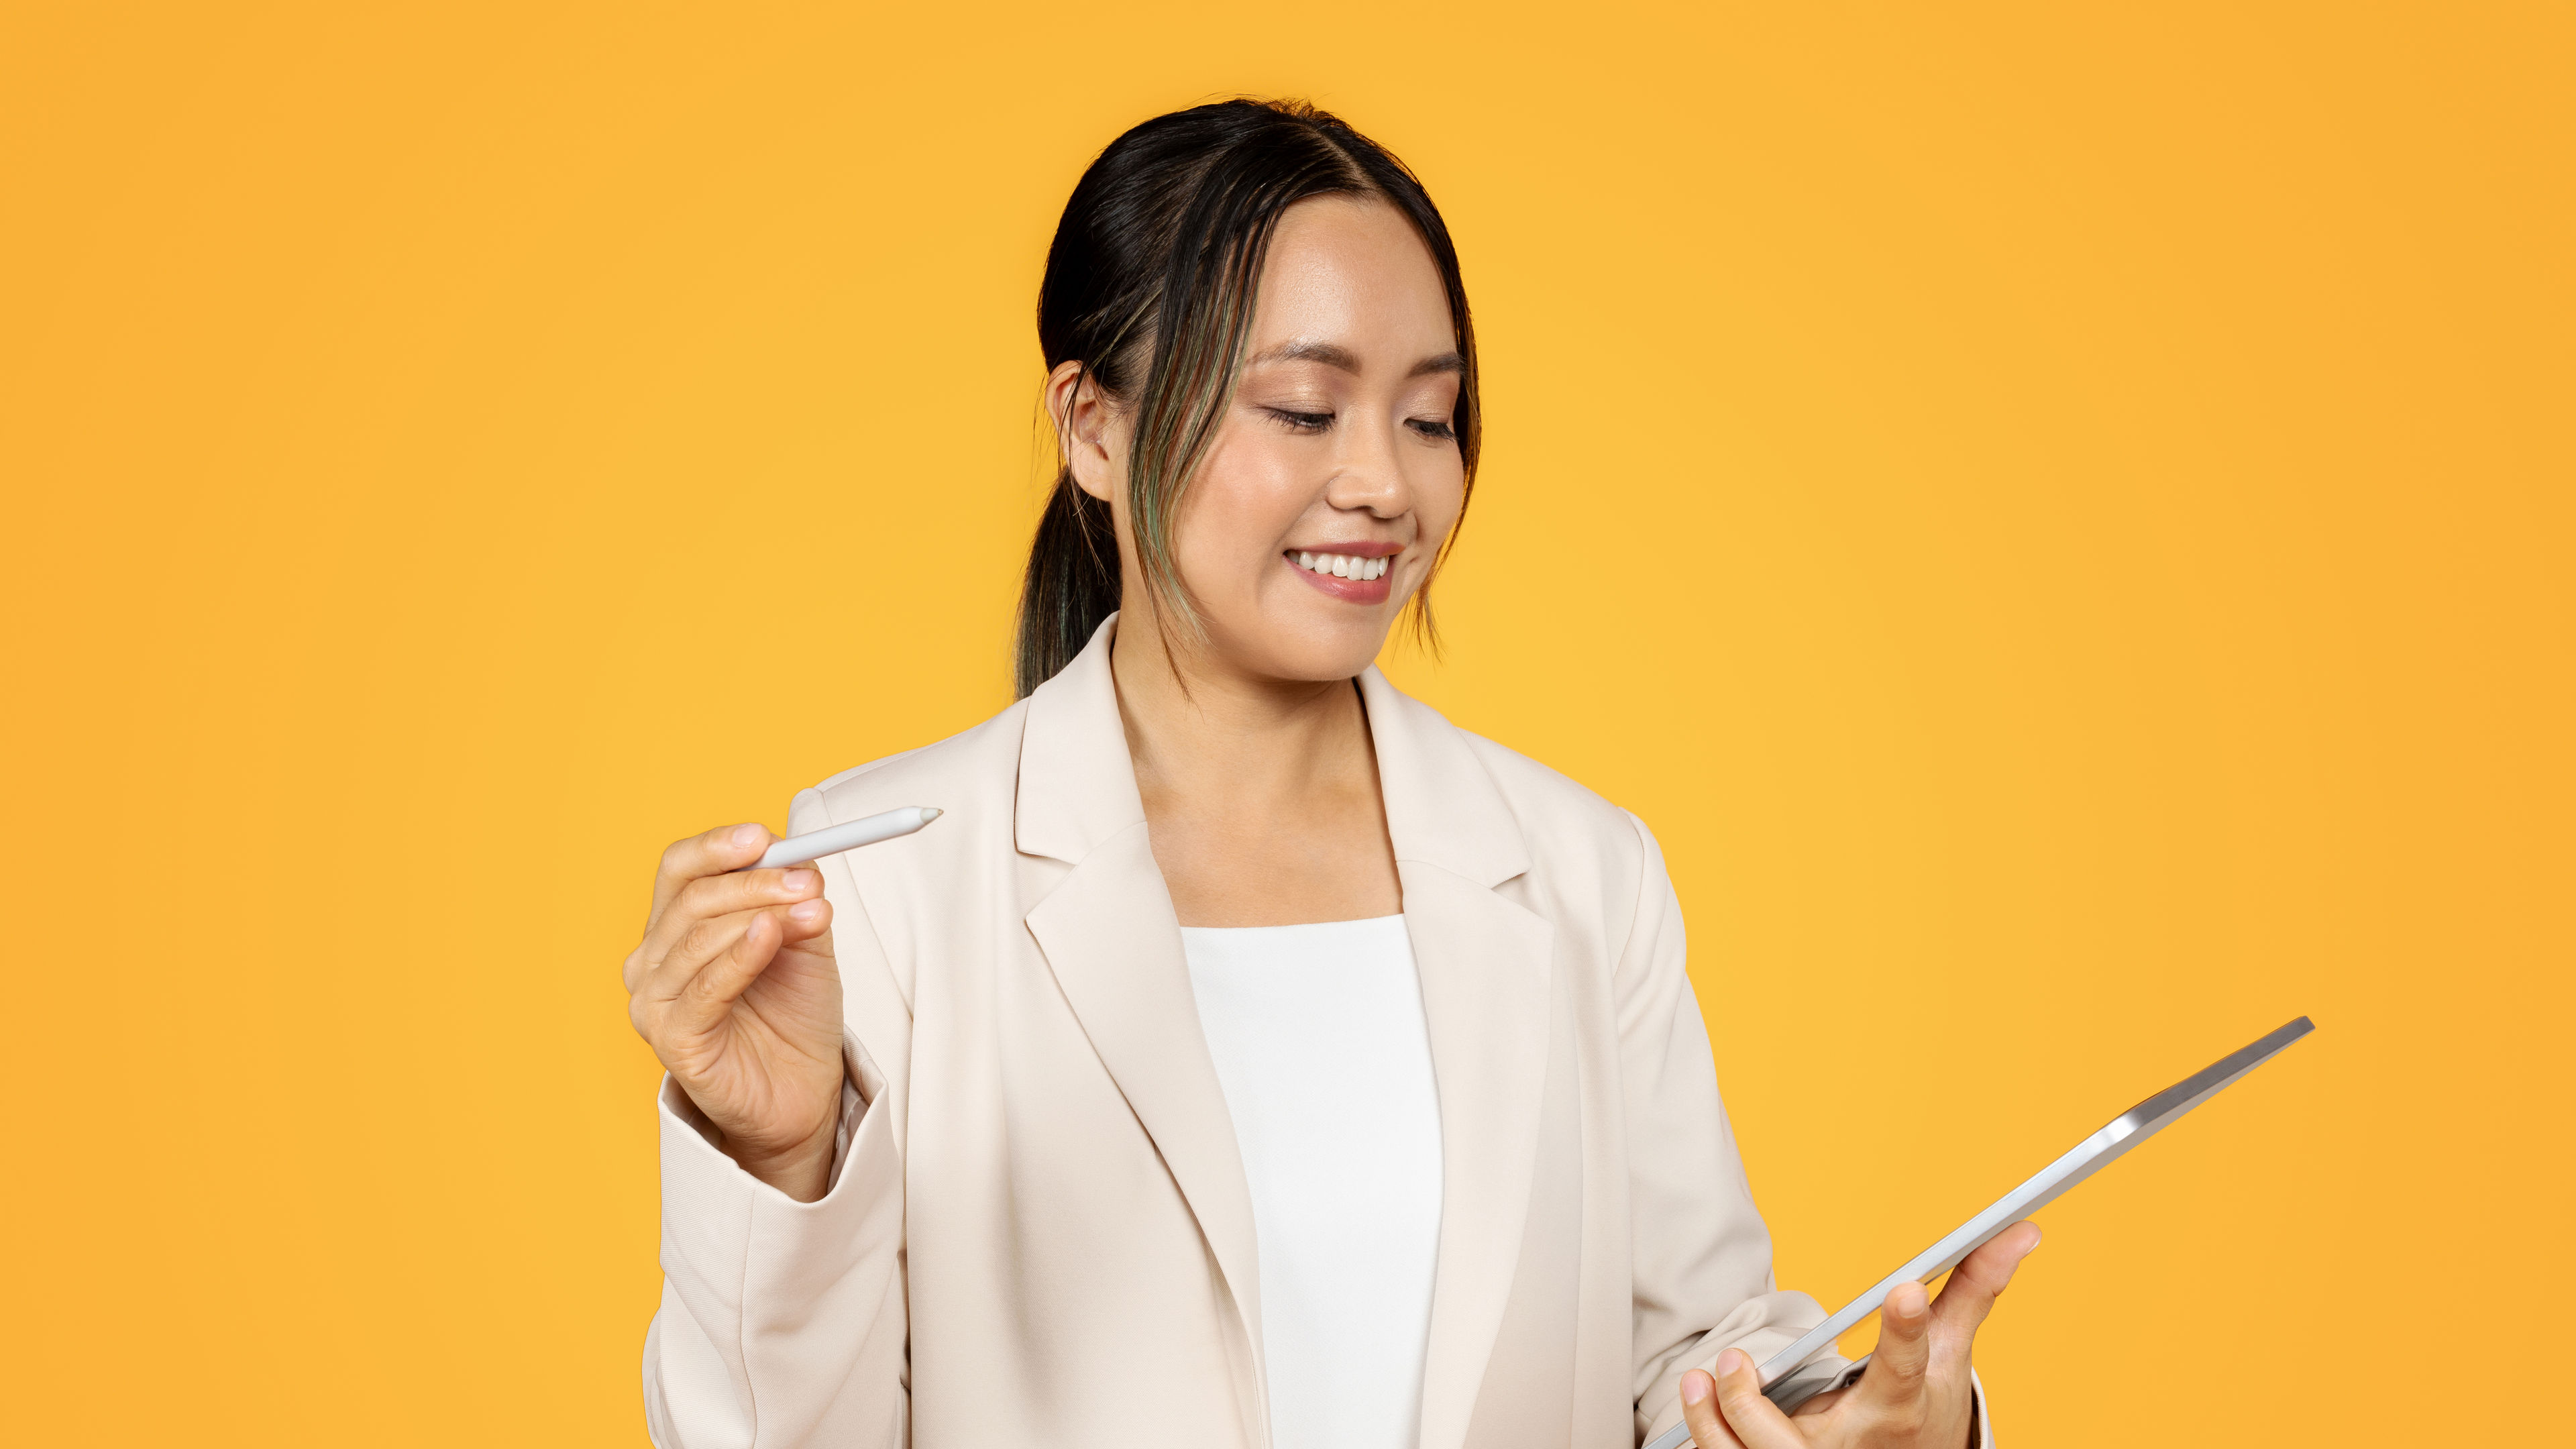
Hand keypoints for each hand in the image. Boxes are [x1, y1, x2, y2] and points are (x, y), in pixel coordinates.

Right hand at [624, 822, 844, 1200]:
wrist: (803, 1090)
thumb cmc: (793, 1014)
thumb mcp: (803, 940)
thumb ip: (795, 899)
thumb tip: (801, 861)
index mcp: (674, 927)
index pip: (679, 869)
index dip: (718, 848)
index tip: (764, 836)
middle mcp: (653, 961)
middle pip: (690, 899)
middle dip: (754, 882)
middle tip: (806, 879)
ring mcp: (656, 1003)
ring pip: (698, 938)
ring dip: (760, 913)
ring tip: (811, 909)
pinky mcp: (673, 1042)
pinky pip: (704, 988)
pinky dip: (740, 956)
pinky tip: (769, 935)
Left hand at [1675, 1222, 2041, 1448]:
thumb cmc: (1924, 1411)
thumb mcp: (1947, 1358)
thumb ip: (1970, 1293)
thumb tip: (2020, 1230)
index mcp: (1901, 1409)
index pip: (1905, 1367)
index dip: (1907, 1328)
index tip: (1904, 1288)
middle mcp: (1852, 1448)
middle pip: (1799, 1441)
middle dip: (1753, 1409)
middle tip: (1735, 1361)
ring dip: (1716, 1424)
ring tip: (1701, 1376)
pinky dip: (1709, 1437)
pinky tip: (1697, 1397)